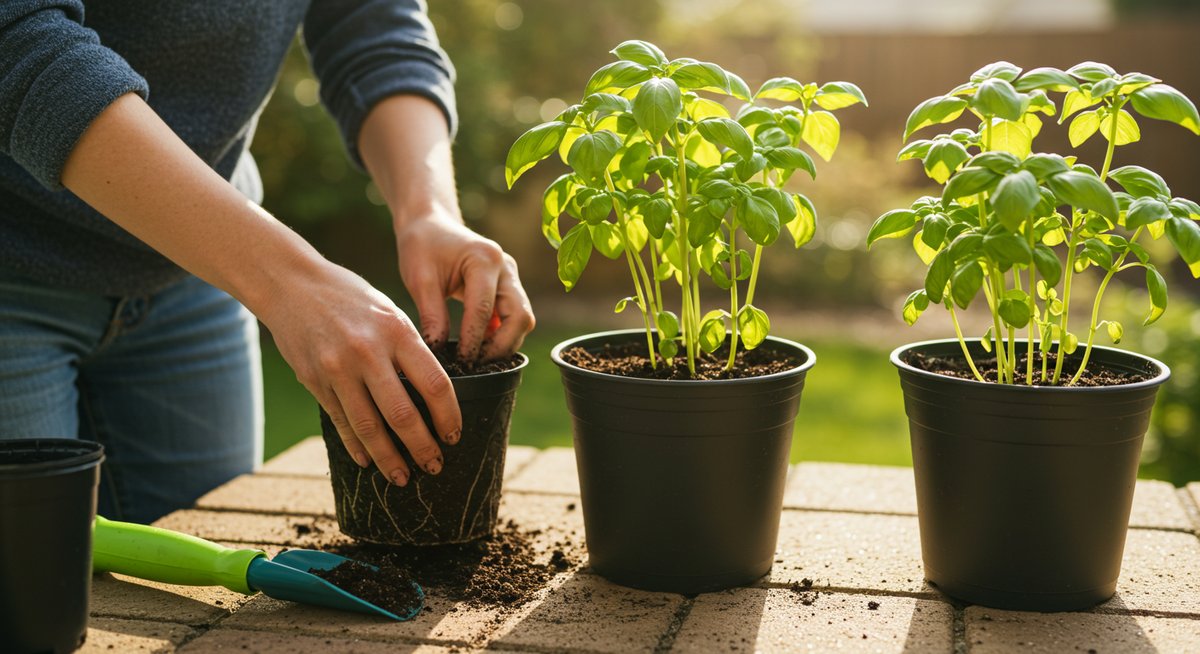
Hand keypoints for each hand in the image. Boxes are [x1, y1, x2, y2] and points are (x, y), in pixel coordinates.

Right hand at [260, 259, 460, 485]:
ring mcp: (338, 369)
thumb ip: (410, 349)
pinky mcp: (314, 380)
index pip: (434, 384)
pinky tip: (367, 461)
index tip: (454, 435)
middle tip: (435, 466)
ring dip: (388, 458)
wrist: (291, 284)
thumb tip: (433, 395)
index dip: (448, 417)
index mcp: (397, 332)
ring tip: (402, 477)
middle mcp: (368, 352)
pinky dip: (356, 445)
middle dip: (422, 447)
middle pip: (403, 414)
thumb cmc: (350, 297)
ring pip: (369, 426)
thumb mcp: (390, 312)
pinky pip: (341, 421)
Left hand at [395, 213, 534, 360]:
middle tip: (475, 365)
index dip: (473, 341)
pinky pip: (514, 317)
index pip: (485, 310)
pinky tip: (480, 348)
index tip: (460, 363)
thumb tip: (438, 353)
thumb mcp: (420, 279)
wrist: (431, 225)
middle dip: (501, 346)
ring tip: (477, 359)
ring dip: (505, 343)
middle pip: (520, 316)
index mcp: (484, 259)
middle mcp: (506, 267)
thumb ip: (431, 315)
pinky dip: (502, 335)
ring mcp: (511, 277)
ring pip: (522, 319)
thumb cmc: (423, 246)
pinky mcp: (509, 287)